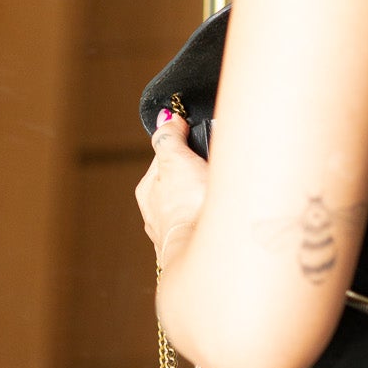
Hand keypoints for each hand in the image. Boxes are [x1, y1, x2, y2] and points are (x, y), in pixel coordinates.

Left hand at [137, 109, 209, 265]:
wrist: (204, 248)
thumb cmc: (187, 205)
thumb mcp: (175, 159)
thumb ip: (168, 137)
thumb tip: (165, 118)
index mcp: (147, 189)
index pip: (165, 157)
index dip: (185, 147)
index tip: (202, 144)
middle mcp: (155, 213)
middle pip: (179, 183)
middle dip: (196, 175)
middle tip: (214, 171)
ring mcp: (174, 232)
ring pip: (191, 206)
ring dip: (205, 199)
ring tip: (220, 196)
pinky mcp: (192, 248)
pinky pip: (202, 226)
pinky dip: (210, 219)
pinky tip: (220, 218)